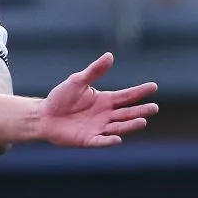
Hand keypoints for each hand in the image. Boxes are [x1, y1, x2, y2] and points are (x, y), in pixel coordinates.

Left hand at [39, 53, 158, 146]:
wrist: (43, 115)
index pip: (126, 96)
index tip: (153, 87)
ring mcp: (98, 128)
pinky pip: (100, 141)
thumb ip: (94, 71)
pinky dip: (109, 141)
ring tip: (142, 121)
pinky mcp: (88, 139)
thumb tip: (110, 56)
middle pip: (127, 113)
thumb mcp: (77, 81)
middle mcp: (106, 115)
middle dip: (141, 111)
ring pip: (118, 127)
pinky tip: (117, 139)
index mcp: (105, 100)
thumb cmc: (60, 98)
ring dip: (130, 125)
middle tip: (154, 108)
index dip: (139, 92)